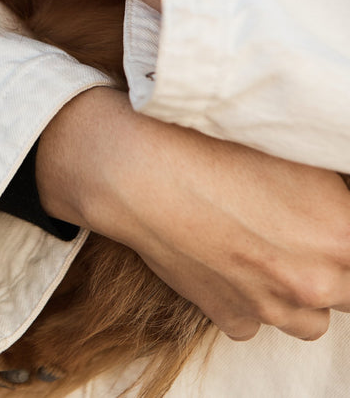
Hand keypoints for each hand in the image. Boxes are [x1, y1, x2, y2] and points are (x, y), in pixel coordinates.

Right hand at [37, 88, 349, 341]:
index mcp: (340, 233)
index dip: (340, 228)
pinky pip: (255, 321)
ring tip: (266, 249)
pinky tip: (226, 259)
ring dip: (298, 290)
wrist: (136, 169)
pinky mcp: (229, 316)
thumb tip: (333, 200)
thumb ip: (326, 190)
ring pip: (310, 319)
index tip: (324, 218)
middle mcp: (315, 279)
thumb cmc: (206, 143)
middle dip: (331, 262)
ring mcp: (270, 305)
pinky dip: (247, 298)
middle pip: (346, 289)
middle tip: (298, 229)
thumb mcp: (288, 150)